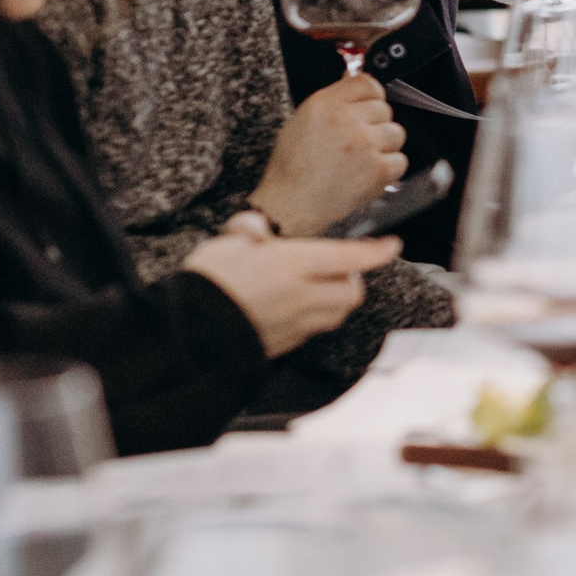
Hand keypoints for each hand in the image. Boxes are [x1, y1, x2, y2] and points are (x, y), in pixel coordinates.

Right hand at [183, 212, 397, 357]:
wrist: (184, 335)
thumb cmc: (203, 284)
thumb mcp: (224, 245)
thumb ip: (248, 232)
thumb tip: (258, 229)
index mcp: (289, 264)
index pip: (349, 256)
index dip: (375, 251)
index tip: (391, 244)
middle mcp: (300, 295)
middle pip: (352, 290)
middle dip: (354, 277)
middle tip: (338, 264)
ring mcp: (295, 324)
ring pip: (338, 313)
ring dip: (337, 298)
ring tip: (319, 285)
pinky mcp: (285, 345)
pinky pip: (314, 330)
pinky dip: (316, 316)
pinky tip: (296, 305)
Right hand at [250, 75, 407, 236]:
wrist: (290, 208)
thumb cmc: (292, 169)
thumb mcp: (302, 121)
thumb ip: (332, 101)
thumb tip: (354, 82)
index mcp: (325, 104)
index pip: (368, 83)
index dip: (370, 96)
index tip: (368, 106)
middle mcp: (346, 120)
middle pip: (385, 108)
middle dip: (374, 124)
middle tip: (356, 142)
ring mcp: (365, 145)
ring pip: (396, 133)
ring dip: (384, 146)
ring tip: (360, 160)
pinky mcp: (378, 170)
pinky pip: (400, 160)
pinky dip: (388, 170)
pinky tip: (366, 175)